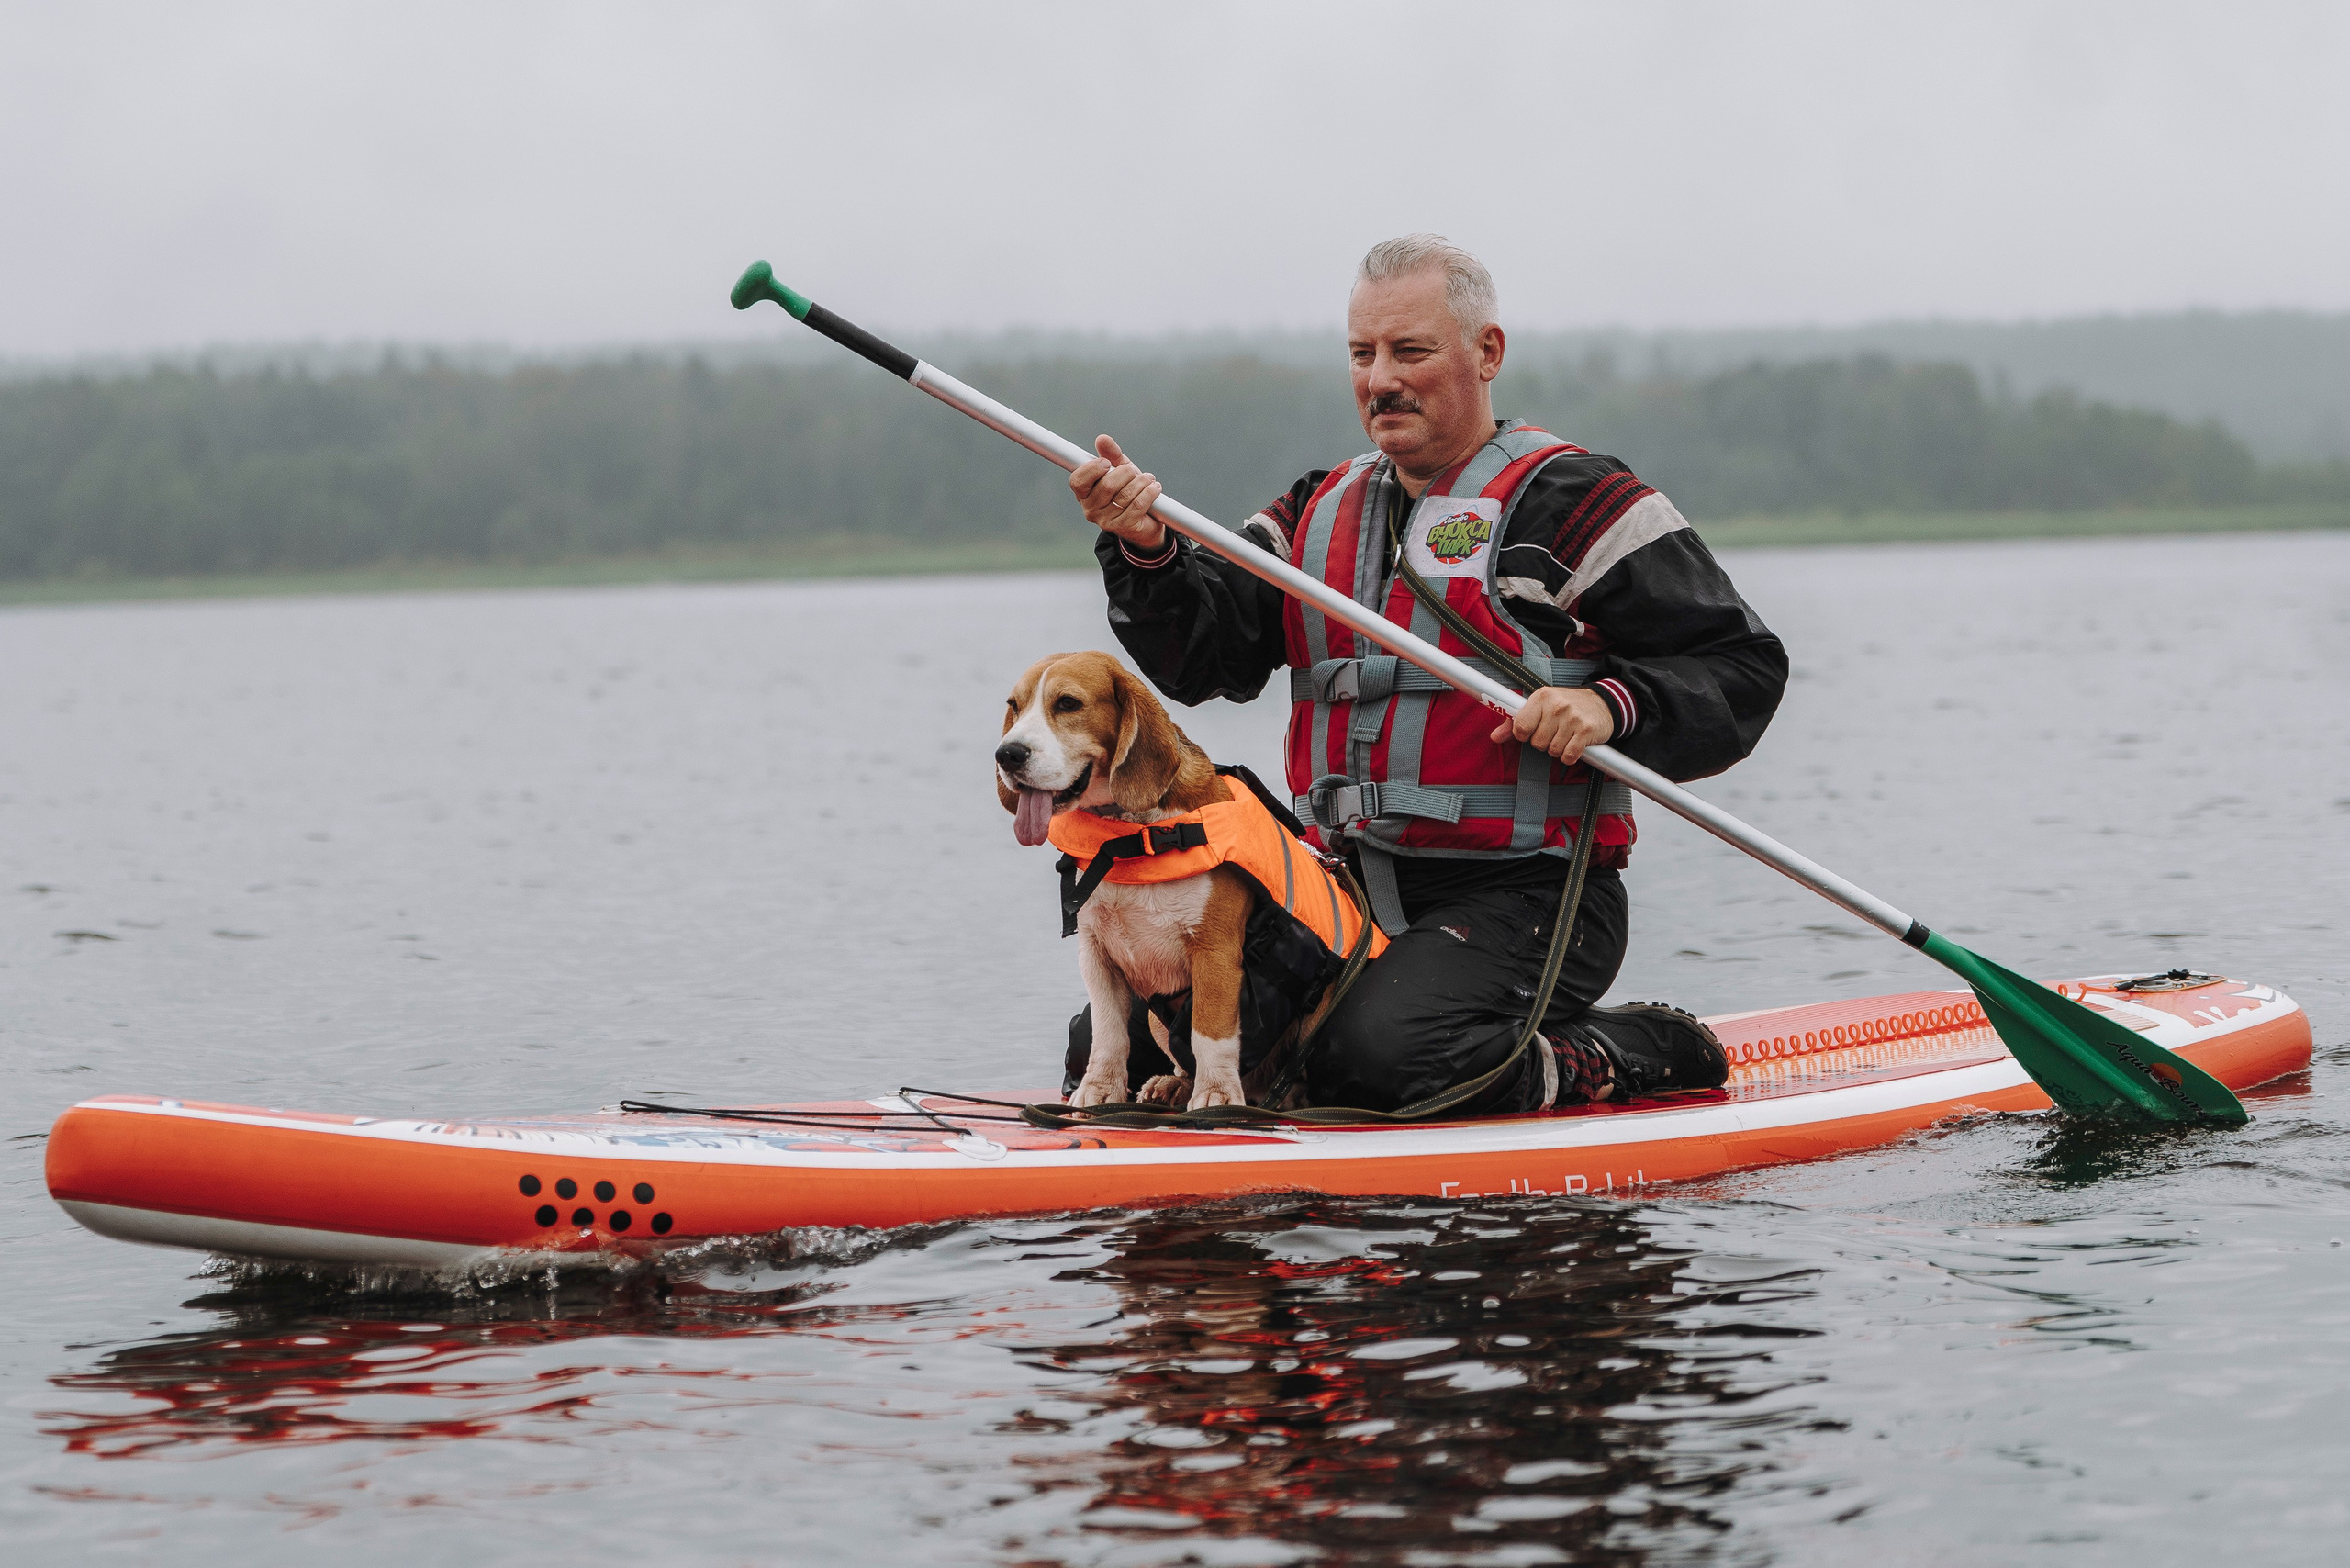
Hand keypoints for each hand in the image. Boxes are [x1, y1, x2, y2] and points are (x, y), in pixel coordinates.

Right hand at [1067, 434, 1165, 550]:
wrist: (1145, 520)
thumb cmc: (1127, 490)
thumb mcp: (1119, 470)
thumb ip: (1110, 455)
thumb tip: (1102, 439)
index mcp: (1083, 494)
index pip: (1078, 481)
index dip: (1092, 469)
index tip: (1107, 463)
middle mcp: (1090, 510)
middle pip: (1107, 485)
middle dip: (1126, 473)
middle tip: (1134, 471)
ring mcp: (1106, 521)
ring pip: (1125, 494)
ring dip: (1141, 481)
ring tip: (1148, 479)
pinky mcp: (1124, 527)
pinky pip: (1138, 505)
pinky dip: (1149, 492)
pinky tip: (1155, 487)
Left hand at [1490, 686, 1614, 764]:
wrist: (1602, 703)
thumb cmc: (1566, 706)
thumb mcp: (1540, 706)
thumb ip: (1515, 722)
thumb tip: (1494, 737)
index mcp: (1541, 697)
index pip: (1520, 727)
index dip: (1524, 735)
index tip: (1533, 731)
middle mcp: (1556, 706)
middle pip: (1537, 743)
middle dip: (1544, 742)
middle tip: (1554, 732)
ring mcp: (1572, 718)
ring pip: (1552, 751)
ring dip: (1558, 749)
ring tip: (1565, 735)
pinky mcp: (1586, 731)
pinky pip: (1568, 756)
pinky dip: (1569, 756)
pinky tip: (1574, 744)